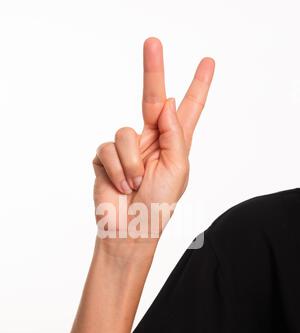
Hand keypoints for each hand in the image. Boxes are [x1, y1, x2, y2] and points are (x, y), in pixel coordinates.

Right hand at [93, 38, 214, 241]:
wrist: (130, 230)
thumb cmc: (159, 204)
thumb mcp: (177, 169)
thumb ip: (175, 134)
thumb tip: (165, 101)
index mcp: (174, 144)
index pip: (186, 110)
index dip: (198, 87)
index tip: (208, 63)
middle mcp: (150, 141)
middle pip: (150, 98)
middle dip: (153, 70)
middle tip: (153, 41)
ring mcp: (127, 149)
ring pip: (124, 132)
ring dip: (131, 163)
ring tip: (134, 184)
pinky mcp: (105, 158)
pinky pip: (108, 150)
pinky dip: (117, 169)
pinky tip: (121, 185)